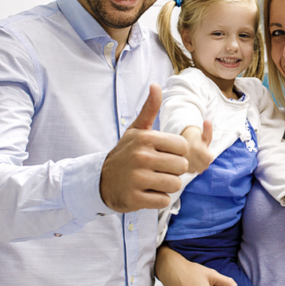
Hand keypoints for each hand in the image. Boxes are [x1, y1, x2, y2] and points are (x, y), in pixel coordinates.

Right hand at [100, 83, 188, 212]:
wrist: (101, 180)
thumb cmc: (125, 153)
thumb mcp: (136, 130)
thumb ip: (149, 109)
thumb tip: (156, 85)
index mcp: (146, 138)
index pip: (183, 147)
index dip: (177, 153)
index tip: (163, 154)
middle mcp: (142, 157)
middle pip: (182, 167)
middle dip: (173, 170)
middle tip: (158, 169)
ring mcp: (137, 179)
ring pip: (175, 185)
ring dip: (167, 186)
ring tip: (153, 181)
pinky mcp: (135, 198)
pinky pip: (163, 200)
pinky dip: (158, 199)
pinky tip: (146, 192)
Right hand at [181, 122, 214, 173]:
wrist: (180, 142)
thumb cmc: (196, 139)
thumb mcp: (204, 135)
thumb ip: (208, 130)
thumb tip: (207, 121)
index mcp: (196, 148)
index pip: (210, 158)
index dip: (208, 154)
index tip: (204, 149)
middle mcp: (189, 156)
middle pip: (205, 165)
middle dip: (204, 160)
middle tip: (200, 153)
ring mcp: (183, 163)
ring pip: (199, 170)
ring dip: (199, 165)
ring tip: (195, 157)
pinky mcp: (179, 168)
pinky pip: (192, 172)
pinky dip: (193, 168)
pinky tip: (191, 161)